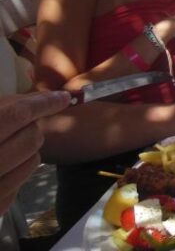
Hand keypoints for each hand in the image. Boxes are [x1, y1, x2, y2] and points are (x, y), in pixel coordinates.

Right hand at [0, 91, 70, 213]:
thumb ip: (4, 106)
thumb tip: (39, 98)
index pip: (15, 114)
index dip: (43, 103)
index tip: (63, 97)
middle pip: (30, 137)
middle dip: (31, 127)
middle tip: (17, 126)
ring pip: (33, 160)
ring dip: (27, 150)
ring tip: (5, 147)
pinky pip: (21, 182)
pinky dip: (17, 171)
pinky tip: (0, 168)